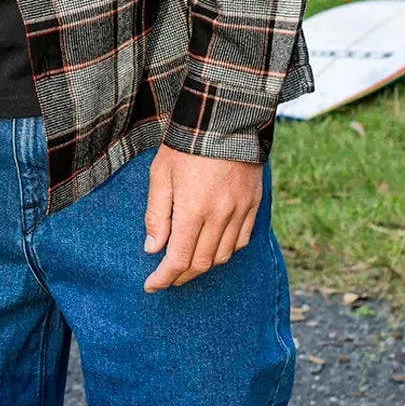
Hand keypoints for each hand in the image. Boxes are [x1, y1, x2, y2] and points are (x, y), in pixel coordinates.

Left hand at [143, 146, 262, 291]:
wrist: (225, 119)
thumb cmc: (186, 145)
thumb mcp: (160, 175)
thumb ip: (156, 215)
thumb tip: (153, 248)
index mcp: (193, 210)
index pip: (178, 259)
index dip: (163, 278)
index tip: (151, 286)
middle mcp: (220, 216)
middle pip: (201, 263)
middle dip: (181, 276)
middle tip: (166, 278)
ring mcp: (240, 211)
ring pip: (223, 256)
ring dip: (203, 266)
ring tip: (187, 264)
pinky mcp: (253, 204)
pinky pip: (242, 240)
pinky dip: (226, 250)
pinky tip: (213, 246)